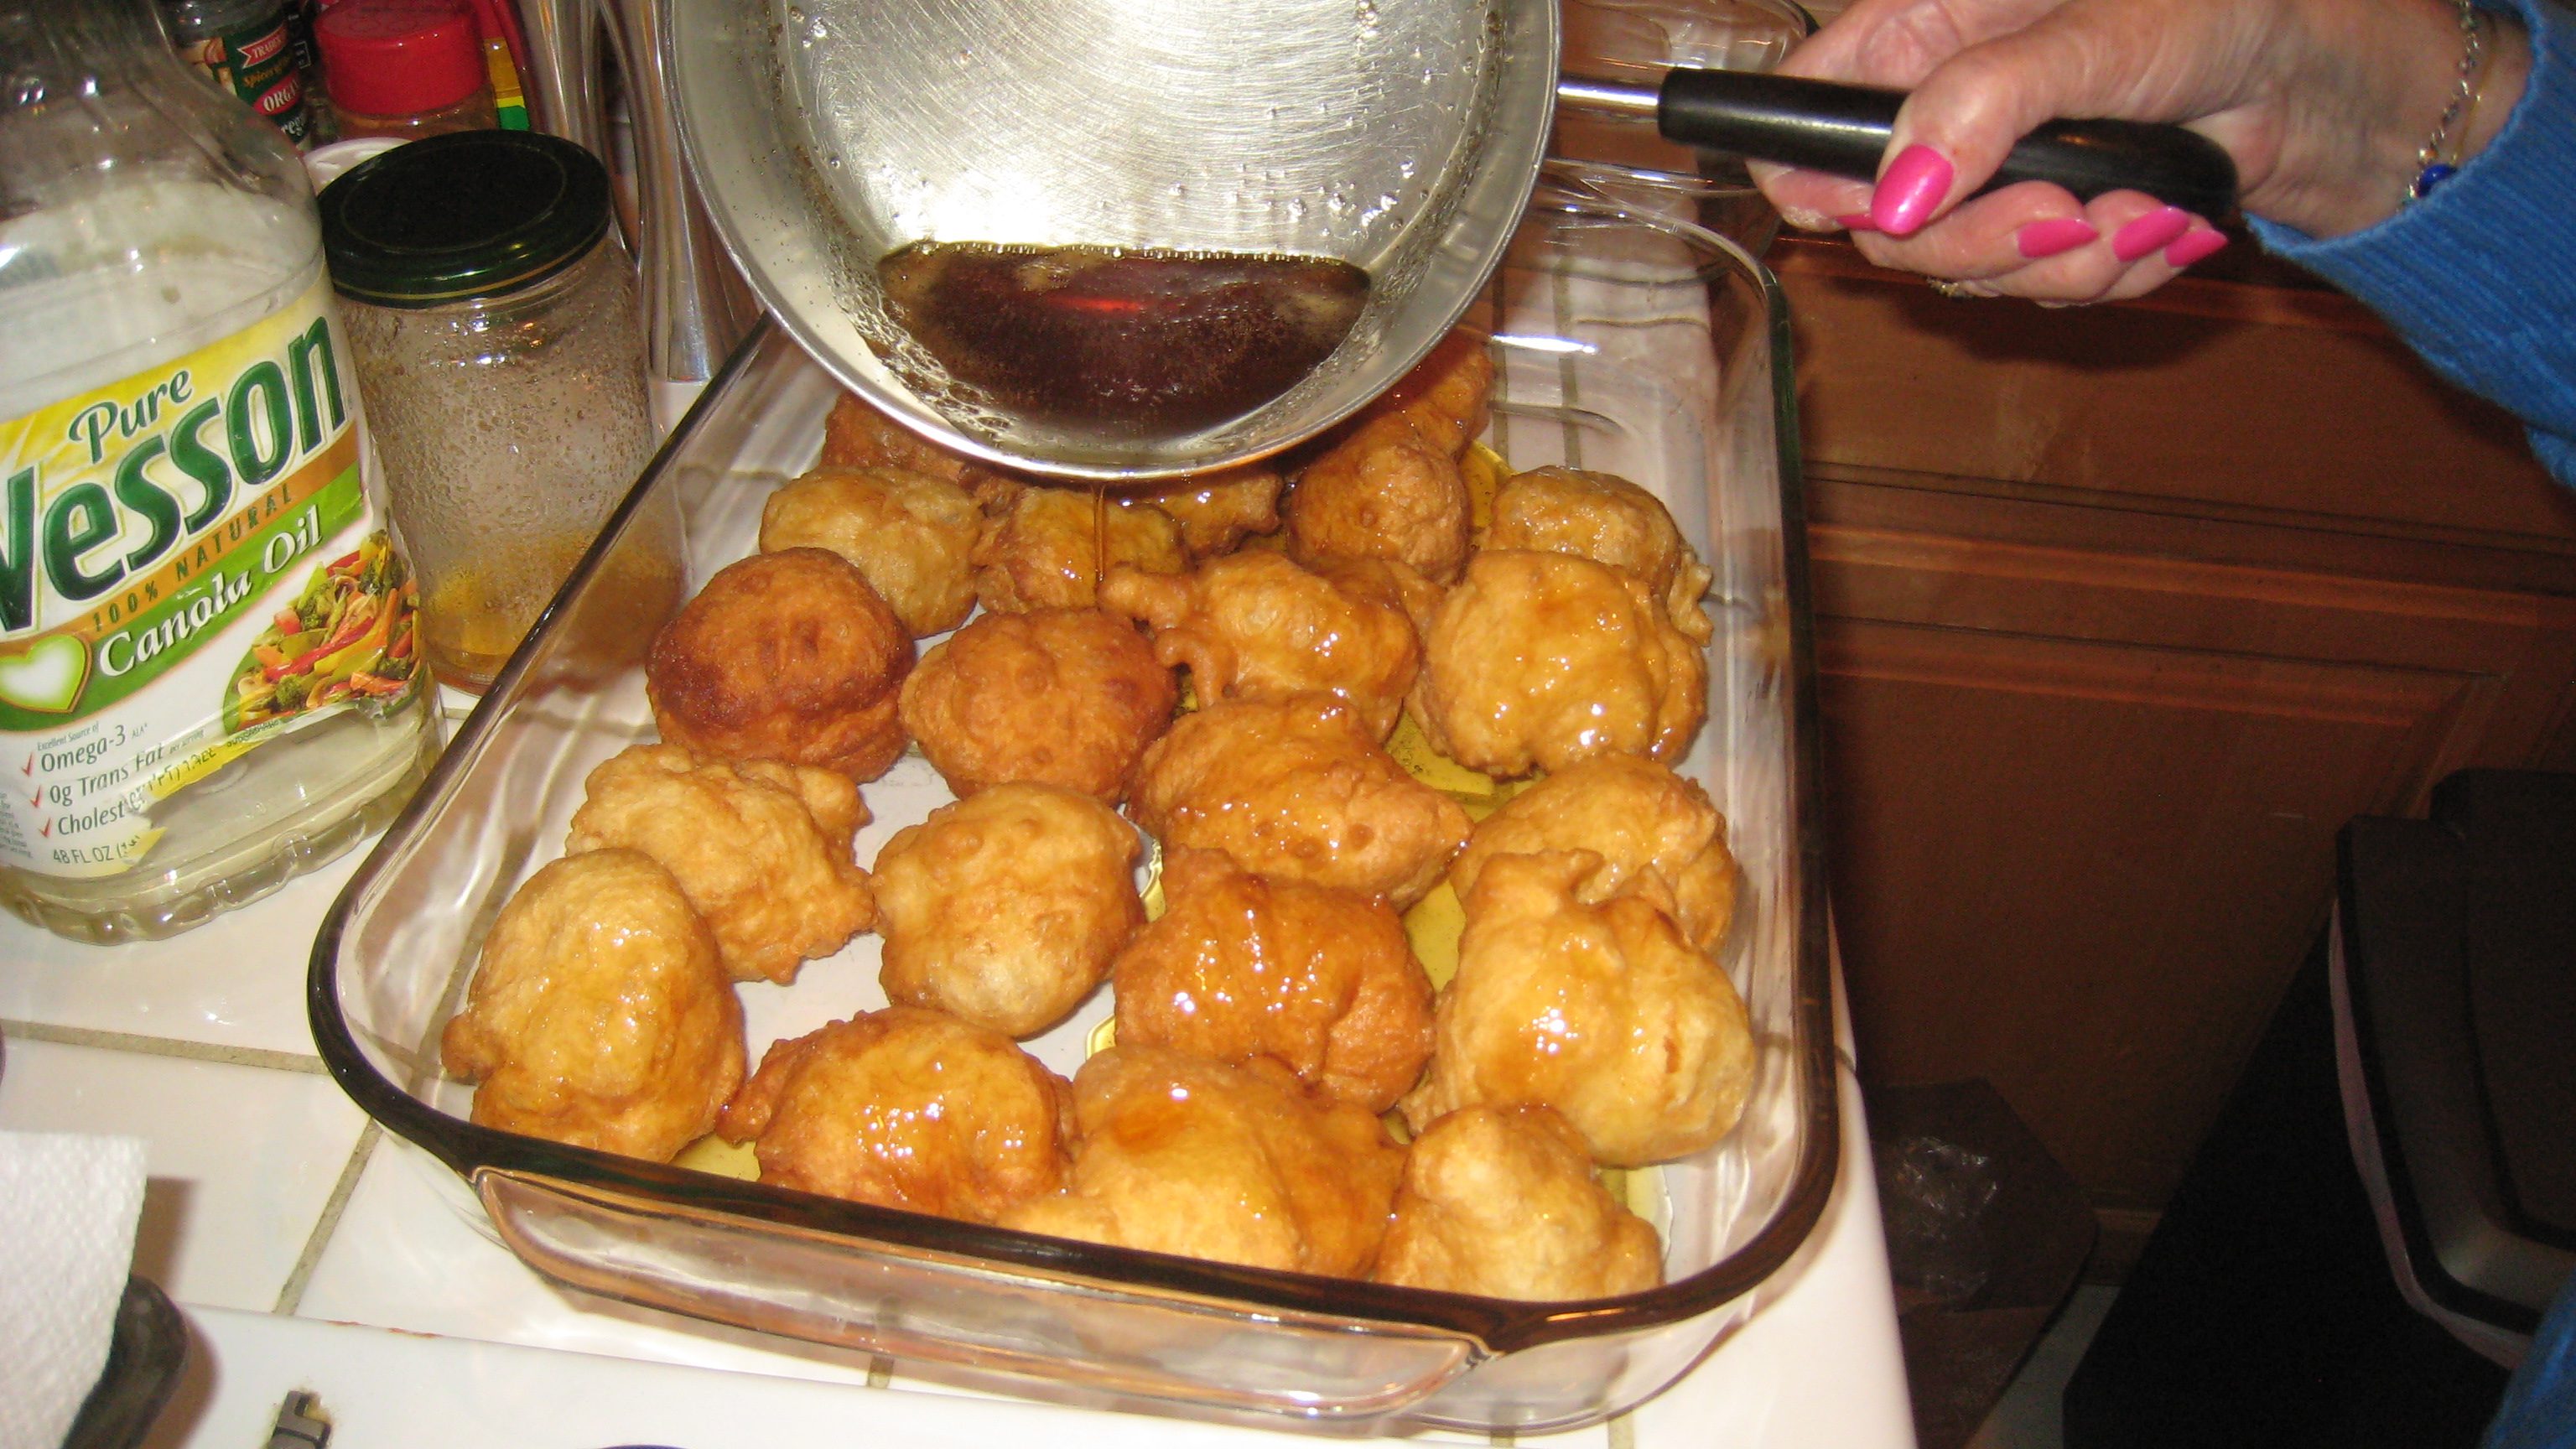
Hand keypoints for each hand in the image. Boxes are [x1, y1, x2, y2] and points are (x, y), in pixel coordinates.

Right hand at [1753, 0, 2529, 302]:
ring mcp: (1989, 179)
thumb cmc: (2214, 9)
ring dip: (2066, 260)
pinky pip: (2040, 293)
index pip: (1798, 121)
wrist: (2319, 75)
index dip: (1820, 182)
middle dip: (1981, 238)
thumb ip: (1982, 104)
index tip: (1886, 211)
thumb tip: (1892, 195)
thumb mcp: (2095, 33)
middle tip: (2064, 212)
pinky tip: (2158, 220)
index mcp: (1918, 35)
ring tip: (2140, 206)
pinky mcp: (2046, 232)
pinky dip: (2111, 271)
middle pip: (1880, 226)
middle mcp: (1937, 115)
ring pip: (1963, 273)